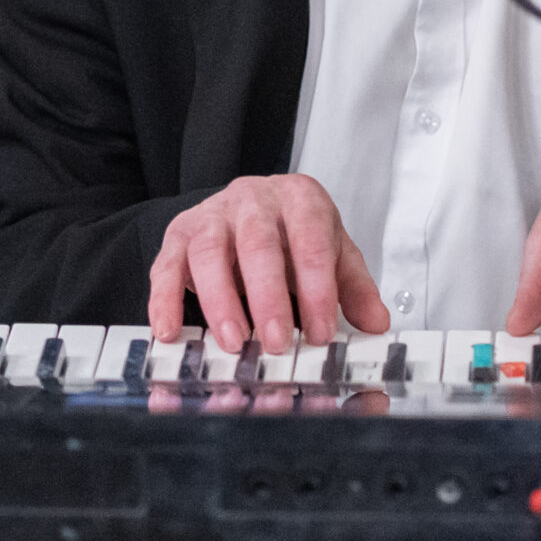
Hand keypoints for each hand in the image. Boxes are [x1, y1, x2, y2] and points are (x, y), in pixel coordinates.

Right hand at [148, 174, 391, 352]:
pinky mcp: (179, 235)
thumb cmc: (290, 233)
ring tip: (234, 341)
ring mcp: (212, 215)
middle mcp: (253, 200)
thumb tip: (376, 323)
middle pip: (258, 244)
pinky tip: (171, 331)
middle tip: (278, 341)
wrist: (245, 206)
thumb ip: (353, 287)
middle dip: (268, 297)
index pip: (312, 240)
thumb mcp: (331, 252)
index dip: (317, 289)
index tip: (320, 332)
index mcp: (299, 200)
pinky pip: (166, 266)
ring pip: (210, 252)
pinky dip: (164, 301)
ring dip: (220, 301)